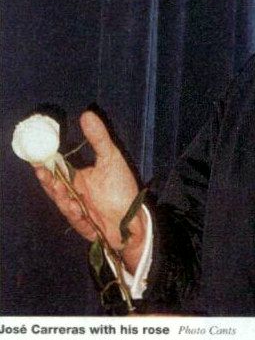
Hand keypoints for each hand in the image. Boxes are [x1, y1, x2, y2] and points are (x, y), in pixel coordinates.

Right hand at [35, 110, 145, 272]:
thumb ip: (98, 138)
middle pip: (54, 186)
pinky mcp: (84, 226)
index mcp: (77, 177)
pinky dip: (74, 214)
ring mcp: (77, 210)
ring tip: (60, 189)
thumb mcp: (111, 158)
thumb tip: (86, 113)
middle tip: (42, 172)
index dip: (45, 165)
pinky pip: (76, 220)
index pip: (56, 169)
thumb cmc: (121, 187)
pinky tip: (75, 208)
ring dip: (59, 196)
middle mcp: (74, 193)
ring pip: (62, 202)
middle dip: (47, 180)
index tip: (37, 158)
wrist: (133, 217)